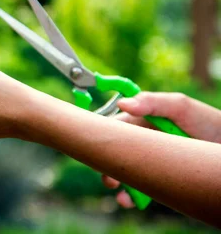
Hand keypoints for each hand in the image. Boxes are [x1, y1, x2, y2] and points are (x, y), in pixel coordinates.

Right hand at [101, 92, 220, 207]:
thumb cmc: (206, 121)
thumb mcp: (179, 106)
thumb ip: (152, 102)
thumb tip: (122, 104)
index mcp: (140, 122)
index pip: (114, 129)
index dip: (103, 139)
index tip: (97, 150)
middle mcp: (142, 142)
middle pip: (115, 154)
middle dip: (107, 167)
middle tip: (109, 179)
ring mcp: (150, 161)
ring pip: (125, 173)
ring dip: (118, 184)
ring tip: (121, 194)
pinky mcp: (161, 179)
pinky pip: (141, 188)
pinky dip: (132, 196)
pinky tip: (131, 201)